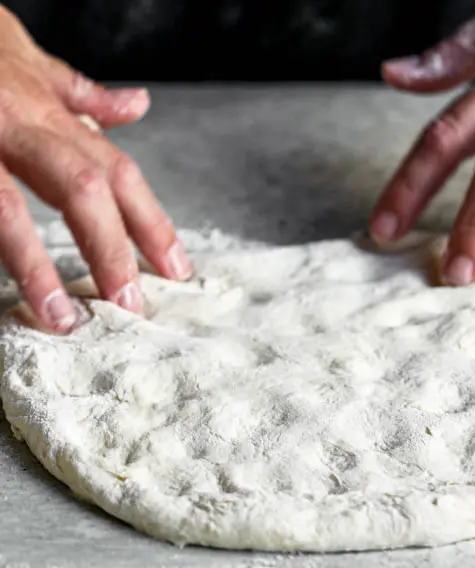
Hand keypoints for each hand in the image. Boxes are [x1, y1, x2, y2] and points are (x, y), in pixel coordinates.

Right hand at [0, 6, 191, 331]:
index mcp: (47, 114)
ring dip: (35, 265)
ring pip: (6, 207)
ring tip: (59, 315)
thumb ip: (81, 96)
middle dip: (109, 250)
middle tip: (131, 303)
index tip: (177, 268)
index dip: (151, 222)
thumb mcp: (32, 63)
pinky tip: (10, 291)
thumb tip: (138, 105)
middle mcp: (16, 126)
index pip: (118, 172)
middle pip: (79, 190)